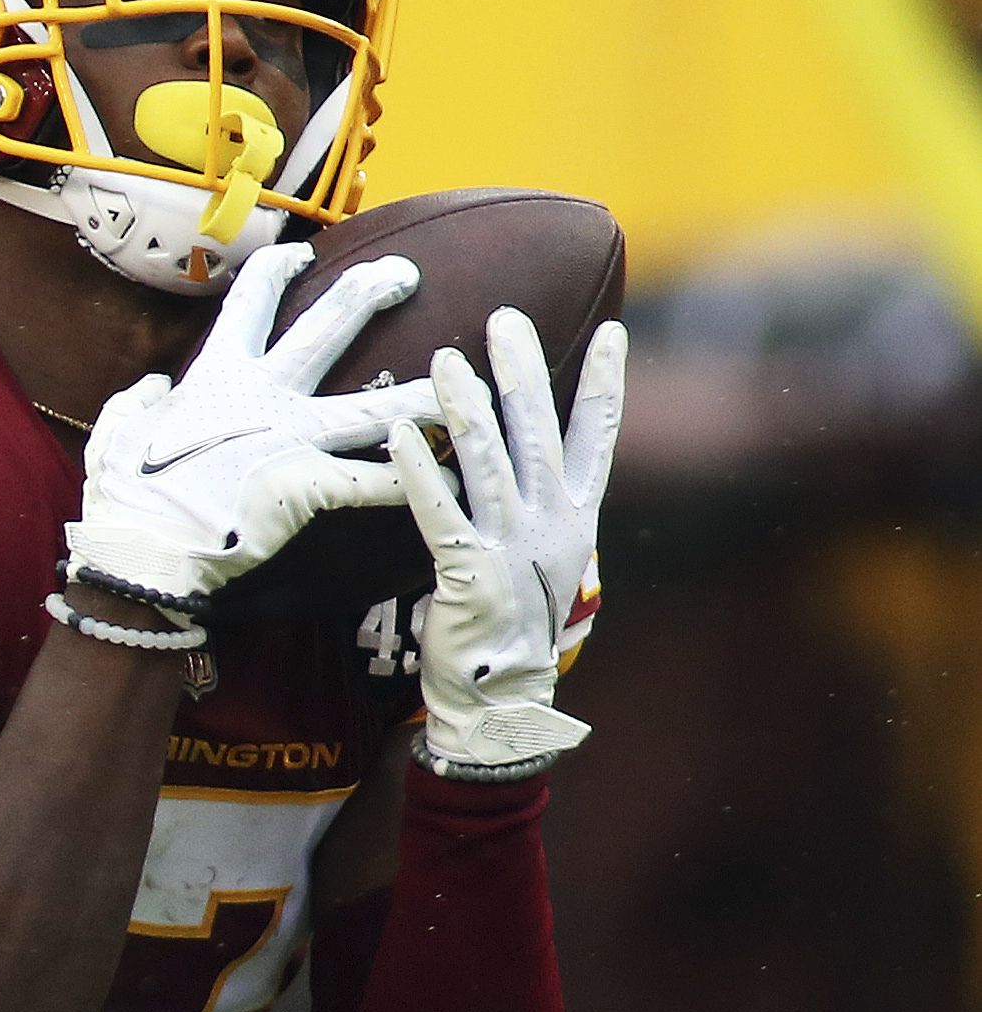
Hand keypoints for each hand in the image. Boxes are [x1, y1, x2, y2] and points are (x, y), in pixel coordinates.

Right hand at [63, 240, 433, 614]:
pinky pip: (372, 482)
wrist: (141, 546)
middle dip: (369, 292)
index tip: (303, 254)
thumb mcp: (115, 433)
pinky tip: (452, 478)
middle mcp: (262, 396)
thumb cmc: (123, 494)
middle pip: (327, 329)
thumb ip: (135, 403)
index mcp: (216, 378)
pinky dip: (413, 481)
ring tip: (470, 382)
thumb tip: (152, 387)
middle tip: (406, 274)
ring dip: (424, 393)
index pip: (251, 304)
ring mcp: (289, 439)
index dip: (277, 272)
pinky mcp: (306, 485)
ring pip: (372, 408)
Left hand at [387, 307, 623, 782]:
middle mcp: (552, 524)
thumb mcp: (544, 552)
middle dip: (523, 371)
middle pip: (538, 434)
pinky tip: (398, 438)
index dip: (605, 383)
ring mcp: (512, 548)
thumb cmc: (514, 616)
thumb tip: (528, 450)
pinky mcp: (468, 575)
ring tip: (446, 359)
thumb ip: (540, 501)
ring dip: (466, 409)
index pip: (596, 437)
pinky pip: (439, 514)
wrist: (503, 694)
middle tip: (506, 317)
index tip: (614, 328)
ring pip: (488, 464)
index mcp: (576, 515)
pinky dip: (419, 474)